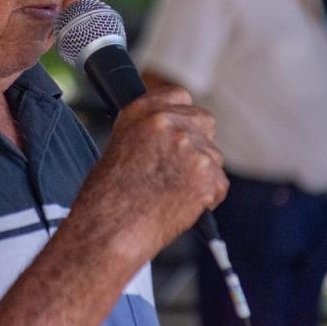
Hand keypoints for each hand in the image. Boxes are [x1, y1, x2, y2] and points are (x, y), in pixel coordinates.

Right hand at [76, 86, 227, 262]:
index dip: (182, 115)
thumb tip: (171, 132)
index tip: (181, 129)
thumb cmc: (107, 197)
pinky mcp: (206, 175)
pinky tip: (182, 205)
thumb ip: (148, 131)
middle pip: (204, 121)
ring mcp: (190, 148)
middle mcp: (167, 124)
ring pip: (213, 155)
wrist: (111, 230)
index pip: (179, 96)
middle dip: (198, 142)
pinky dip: (207, 197)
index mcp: (141, 112)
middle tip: (181, 167)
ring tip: (173, 193)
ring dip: (201, 173)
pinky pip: (219, 183)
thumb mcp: (119, 146)